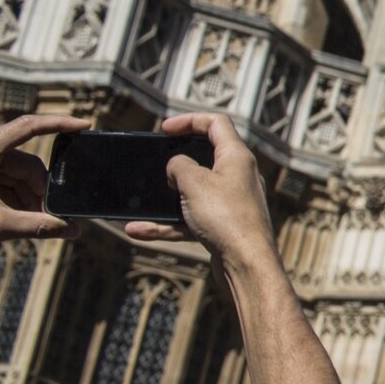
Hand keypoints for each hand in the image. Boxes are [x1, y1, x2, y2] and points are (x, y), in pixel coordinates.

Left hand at [0, 113, 86, 238]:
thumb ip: (38, 226)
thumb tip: (74, 230)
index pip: (29, 126)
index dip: (59, 124)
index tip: (86, 125)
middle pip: (26, 163)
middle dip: (41, 190)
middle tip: (52, 217)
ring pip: (15, 176)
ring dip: (28, 198)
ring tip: (34, 223)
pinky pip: (2, 183)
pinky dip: (13, 199)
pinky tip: (18, 218)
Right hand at [126, 112, 276, 263]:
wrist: (246, 263)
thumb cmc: (226, 217)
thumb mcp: (193, 182)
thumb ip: (180, 165)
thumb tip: (176, 166)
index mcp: (237, 157)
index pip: (216, 123)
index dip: (190, 120)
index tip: (165, 129)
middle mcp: (238, 176)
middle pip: (205, 157)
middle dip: (177, 159)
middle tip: (155, 162)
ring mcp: (231, 201)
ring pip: (193, 192)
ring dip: (165, 198)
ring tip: (138, 202)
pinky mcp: (224, 225)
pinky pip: (190, 219)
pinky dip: (166, 224)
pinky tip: (138, 230)